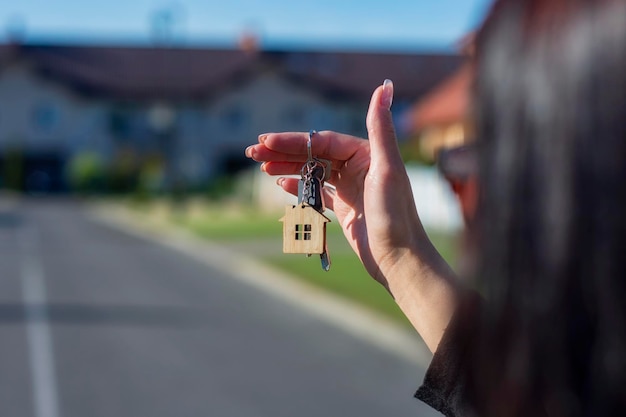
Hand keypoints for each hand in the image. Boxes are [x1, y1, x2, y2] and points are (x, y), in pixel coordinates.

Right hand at [246, 80, 429, 287]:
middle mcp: (358, 166)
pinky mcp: (345, 208)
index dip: (292, 140)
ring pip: (312, 171)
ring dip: (287, 168)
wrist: (399, 259)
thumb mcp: (387, 168)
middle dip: (283, 152)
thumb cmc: (395, 214)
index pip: (322, 141)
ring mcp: (350, 187)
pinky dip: (299, 186)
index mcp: (366, 153)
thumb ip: (380, 127)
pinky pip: (316, 191)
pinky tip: (281, 184)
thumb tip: (383, 86)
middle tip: (253, 152)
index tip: (266, 141)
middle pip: (313, 154)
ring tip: (261, 167)